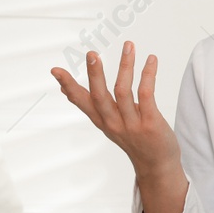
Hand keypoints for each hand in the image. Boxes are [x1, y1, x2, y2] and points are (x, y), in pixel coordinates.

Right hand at [51, 42, 181, 176]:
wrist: (157, 166)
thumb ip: (92, 107)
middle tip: (91, 54)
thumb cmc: (134, 140)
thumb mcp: (108, 124)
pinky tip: (151, 60)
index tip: (56, 70)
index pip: (81, 102)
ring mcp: (131, 124)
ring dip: (125, 66)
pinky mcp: (150, 123)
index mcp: (102, 120)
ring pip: (123, 91)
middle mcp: (113, 122)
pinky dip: (148, 74)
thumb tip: (67, 92)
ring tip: (128, 45)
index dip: (69, 86)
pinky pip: (146, 94)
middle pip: (99, 96)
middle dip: (94, 74)